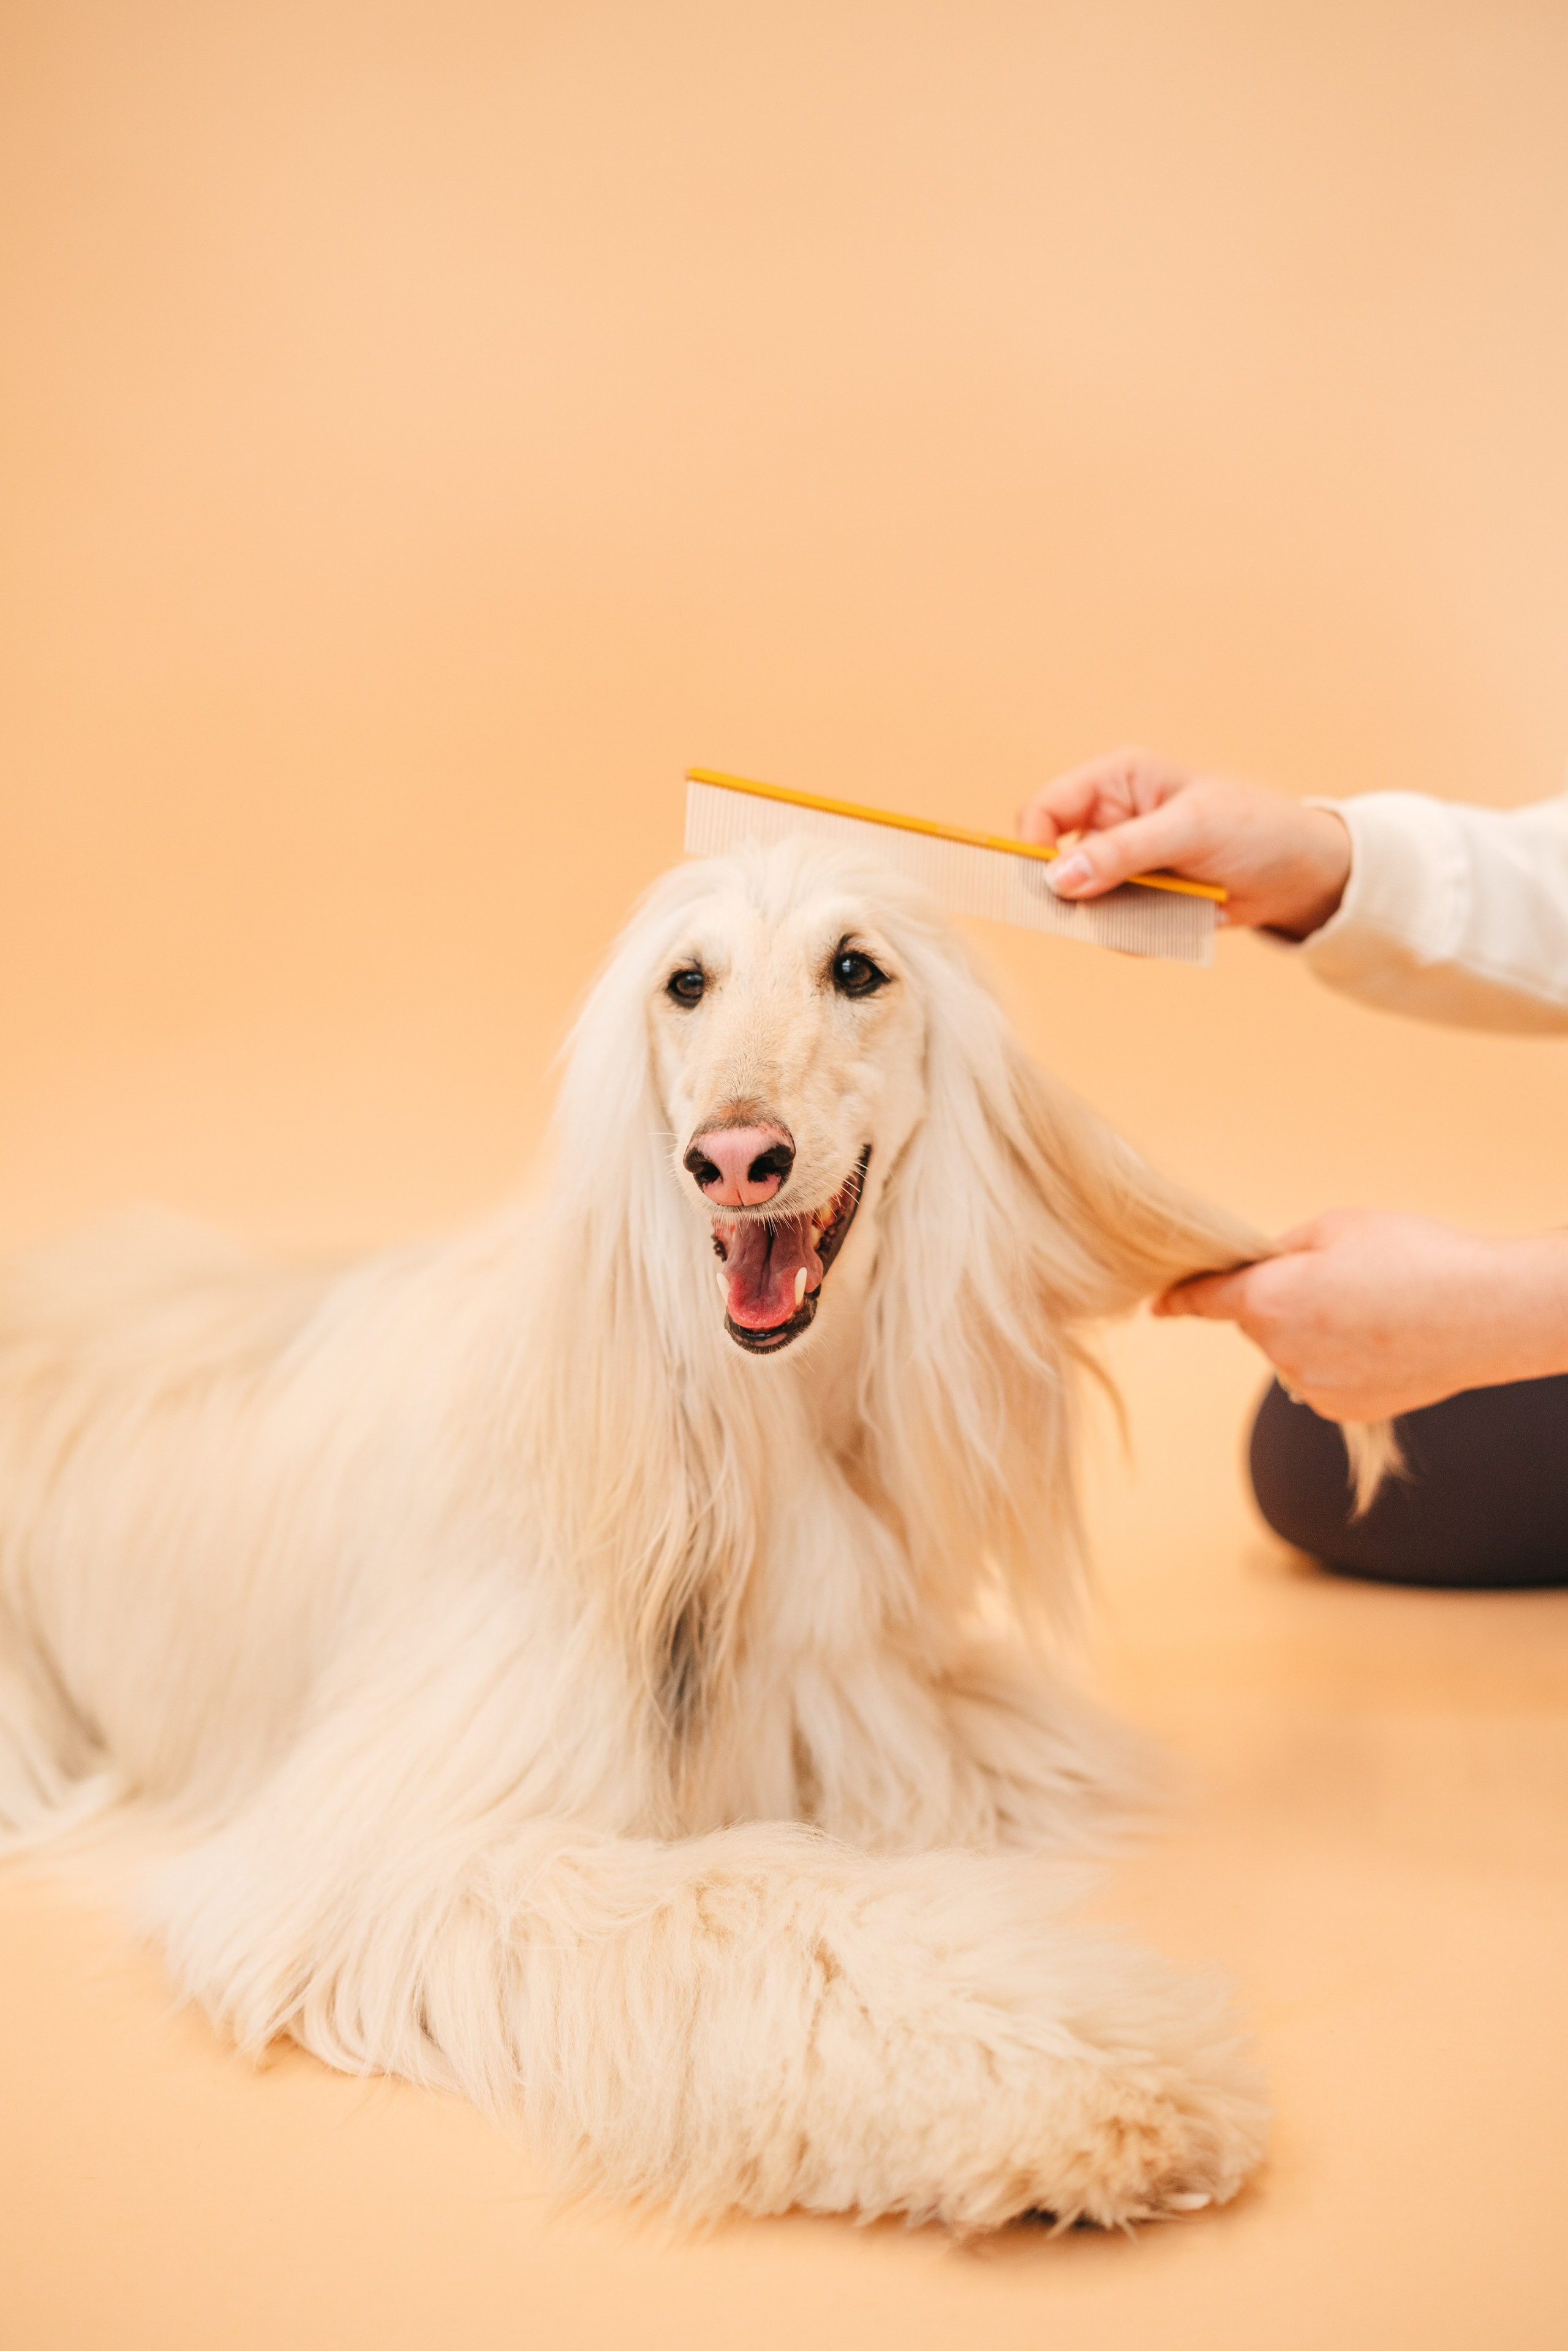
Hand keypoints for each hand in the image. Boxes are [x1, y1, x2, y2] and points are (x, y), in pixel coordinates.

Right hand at [1018, 747, 1351, 938]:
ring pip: (1080, 903)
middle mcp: (1110, 819)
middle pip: (1053, 863)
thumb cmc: (1252, 828)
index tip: (1051, 886)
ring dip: (1114, 917)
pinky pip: (1111, 926)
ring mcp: (1121, 862)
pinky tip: (1177, 919)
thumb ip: (1122, 852)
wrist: (1298, 874)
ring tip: (1167, 908)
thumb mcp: (1189, 831)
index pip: (1045, 809)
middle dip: (1077, 893)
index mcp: (1115, 781)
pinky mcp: (1136, 897)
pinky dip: (1136, 932)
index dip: (1035, 847)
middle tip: (1110, 909)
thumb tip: (1058, 878)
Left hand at [1153, 1209, 1567, 1421]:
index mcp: (1267, 1300)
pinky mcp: (1344, 1409)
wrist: (1483, 1312)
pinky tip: (1385, 1341)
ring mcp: (1312, 1387)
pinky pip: (1324, 1377)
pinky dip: (1343, 1360)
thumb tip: (1267, 1267)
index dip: (1180, 1298)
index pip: (1207, 1300)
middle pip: (1260, 1321)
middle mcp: (1279, 1352)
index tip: (1159, 1304)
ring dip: (1316, 1332)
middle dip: (1283, 1300)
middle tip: (1342, 1279)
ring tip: (1375, 1309)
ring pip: (1294, 1351)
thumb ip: (1286, 1249)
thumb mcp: (1337, 1227)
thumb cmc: (1411, 1257)